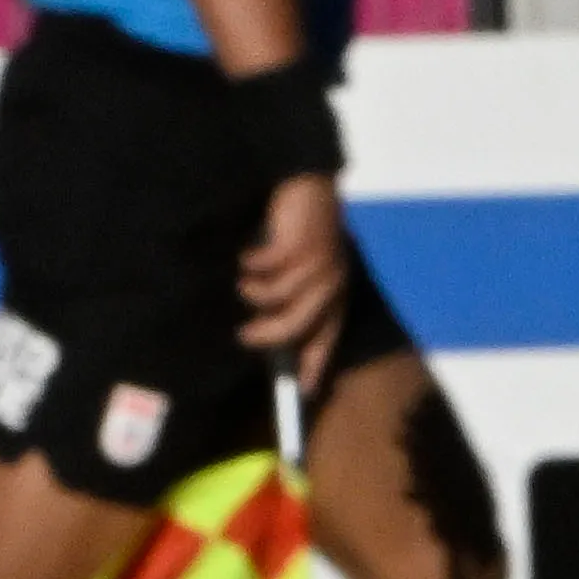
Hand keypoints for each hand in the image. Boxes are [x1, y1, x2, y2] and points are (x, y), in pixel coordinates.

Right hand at [236, 169, 350, 389]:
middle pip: (296, 327)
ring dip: (252, 291)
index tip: (306, 392)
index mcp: (334, 292)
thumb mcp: (300, 268)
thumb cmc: (300, 230)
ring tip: (244, 279)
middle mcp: (330, 283)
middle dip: (266, 335)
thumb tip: (265, 327)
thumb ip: (292, 297)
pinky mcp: (300, 246)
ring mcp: (317, 264)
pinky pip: (265, 270)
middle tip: (244, 335)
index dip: (316, 365)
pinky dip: (249, 265)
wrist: (308, 185)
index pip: (326, 336)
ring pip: (275, 299)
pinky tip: (247, 256)